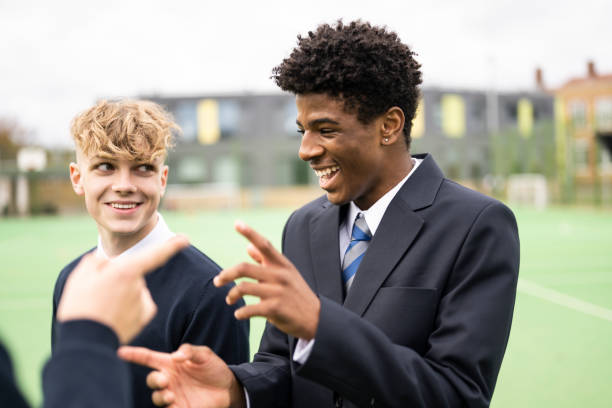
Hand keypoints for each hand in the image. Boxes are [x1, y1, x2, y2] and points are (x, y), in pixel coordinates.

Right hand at [57, 235, 188, 343]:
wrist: (85, 344)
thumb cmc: (80, 307)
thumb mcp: (80, 277)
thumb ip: (97, 262)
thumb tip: (108, 262)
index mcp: (127, 271)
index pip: (155, 255)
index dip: (171, 246)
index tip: (185, 239)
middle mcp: (140, 286)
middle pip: (131, 274)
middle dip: (118, 279)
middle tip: (95, 295)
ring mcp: (144, 302)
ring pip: (134, 289)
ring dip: (121, 295)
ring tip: (101, 309)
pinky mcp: (144, 317)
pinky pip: (139, 303)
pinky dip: (129, 307)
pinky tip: (113, 316)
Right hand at [118, 344, 245, 407]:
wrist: (228, 387)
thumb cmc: (214, 368)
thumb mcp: (205, 355)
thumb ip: (190, 351)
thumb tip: (175, 356)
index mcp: (171, 364)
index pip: (148, 358)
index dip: (134, 355)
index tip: (120, 351)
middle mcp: (169, 380)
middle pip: (152, 380)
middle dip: (154, 380)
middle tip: (165, 380)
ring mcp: (173, 395)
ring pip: (157, 397)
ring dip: (160, 396)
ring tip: (171, 395)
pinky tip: (175, 405)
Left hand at [214, 221, 320, 339]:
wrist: (316, 319)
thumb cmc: (296, 294)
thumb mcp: (286, 274)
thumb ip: (266, 261)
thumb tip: (249, 246)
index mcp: (282, 264)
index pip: (264, 244)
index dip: (250, 233)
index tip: (237, 223)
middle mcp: (280, 275)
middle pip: (244, 268)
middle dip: (226, 275)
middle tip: (217, 281)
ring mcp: (278, 292)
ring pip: (243, 288)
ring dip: (231, 295)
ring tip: (230, 300)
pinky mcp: (275, 309)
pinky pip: (249, 309)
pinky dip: (240, 312)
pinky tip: (238, 314)